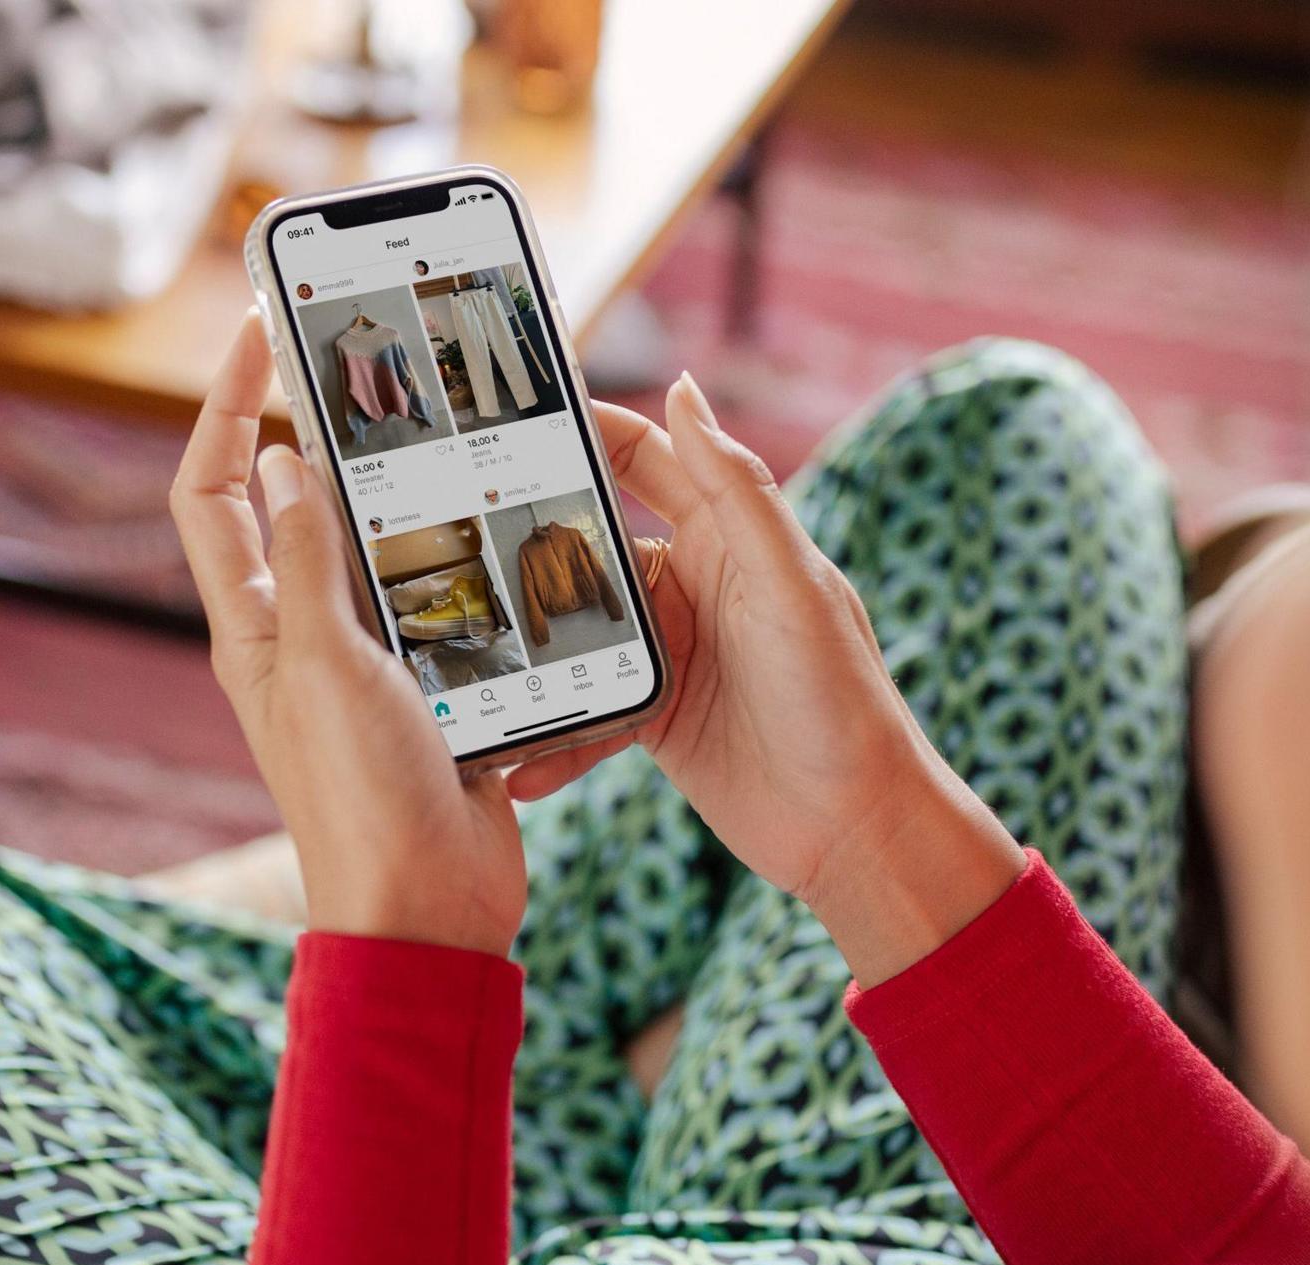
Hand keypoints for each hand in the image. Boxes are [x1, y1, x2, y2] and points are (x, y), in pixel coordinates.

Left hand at [170, 314, 526, 955]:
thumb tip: (284, 464)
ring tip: (446, 431)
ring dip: (406, 493)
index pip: (210, 492)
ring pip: (376, 547)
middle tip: (372, 361)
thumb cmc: (362, 801)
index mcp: (252, 629)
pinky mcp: (431, 690)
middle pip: (293, 507)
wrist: (430, 911)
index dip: (224, 406)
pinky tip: (503, 531)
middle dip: (324, 429)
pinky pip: (442, 602)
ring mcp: (366, 664)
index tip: (260, 332)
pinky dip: (465, 561)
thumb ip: (311, 565)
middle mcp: (299, 638)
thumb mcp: (328, 666)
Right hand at [506, 376, 1024, 983]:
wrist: (855, 828)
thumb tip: (684, 391)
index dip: (586, 430)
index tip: (512, 414)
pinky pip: (584, 711)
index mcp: (729, 537)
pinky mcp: (653, 718)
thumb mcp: (786, 584)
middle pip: (593, 541)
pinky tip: (517, 761)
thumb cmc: (841, 699)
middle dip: (528, 534)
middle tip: (454, 529)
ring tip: (471, 649)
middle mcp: (694, 585)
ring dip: (530, 641)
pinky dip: (553, 734)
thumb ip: (736, 490)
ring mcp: (670, 652)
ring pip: (577, 627)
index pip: (645, 458)